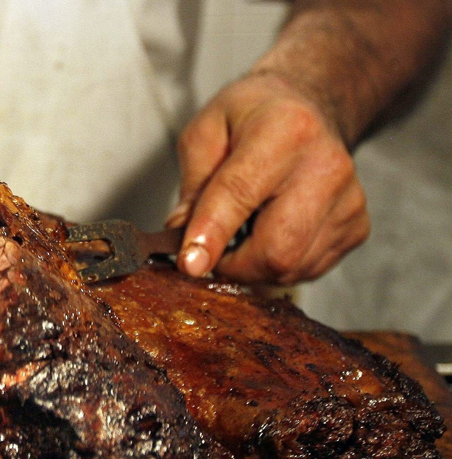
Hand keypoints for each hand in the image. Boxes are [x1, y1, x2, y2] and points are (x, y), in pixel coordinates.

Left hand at [167, 72, 369, 284]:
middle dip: (233, 264)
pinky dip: (279, 265)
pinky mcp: (357, 228)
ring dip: (254, 265)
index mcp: (284, 131)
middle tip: (212, 249)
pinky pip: (307, 270)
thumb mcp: (205, 132)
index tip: (190, 264)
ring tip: (245, 229)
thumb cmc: (251, 118)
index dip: (211, 235)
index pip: (240, 194)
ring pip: (291, 268)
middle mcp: (326, 167)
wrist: (309, 108)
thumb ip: (192, 186)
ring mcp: (348, 201)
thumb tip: (182, 235)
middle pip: (277, 249)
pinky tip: (272, 231)